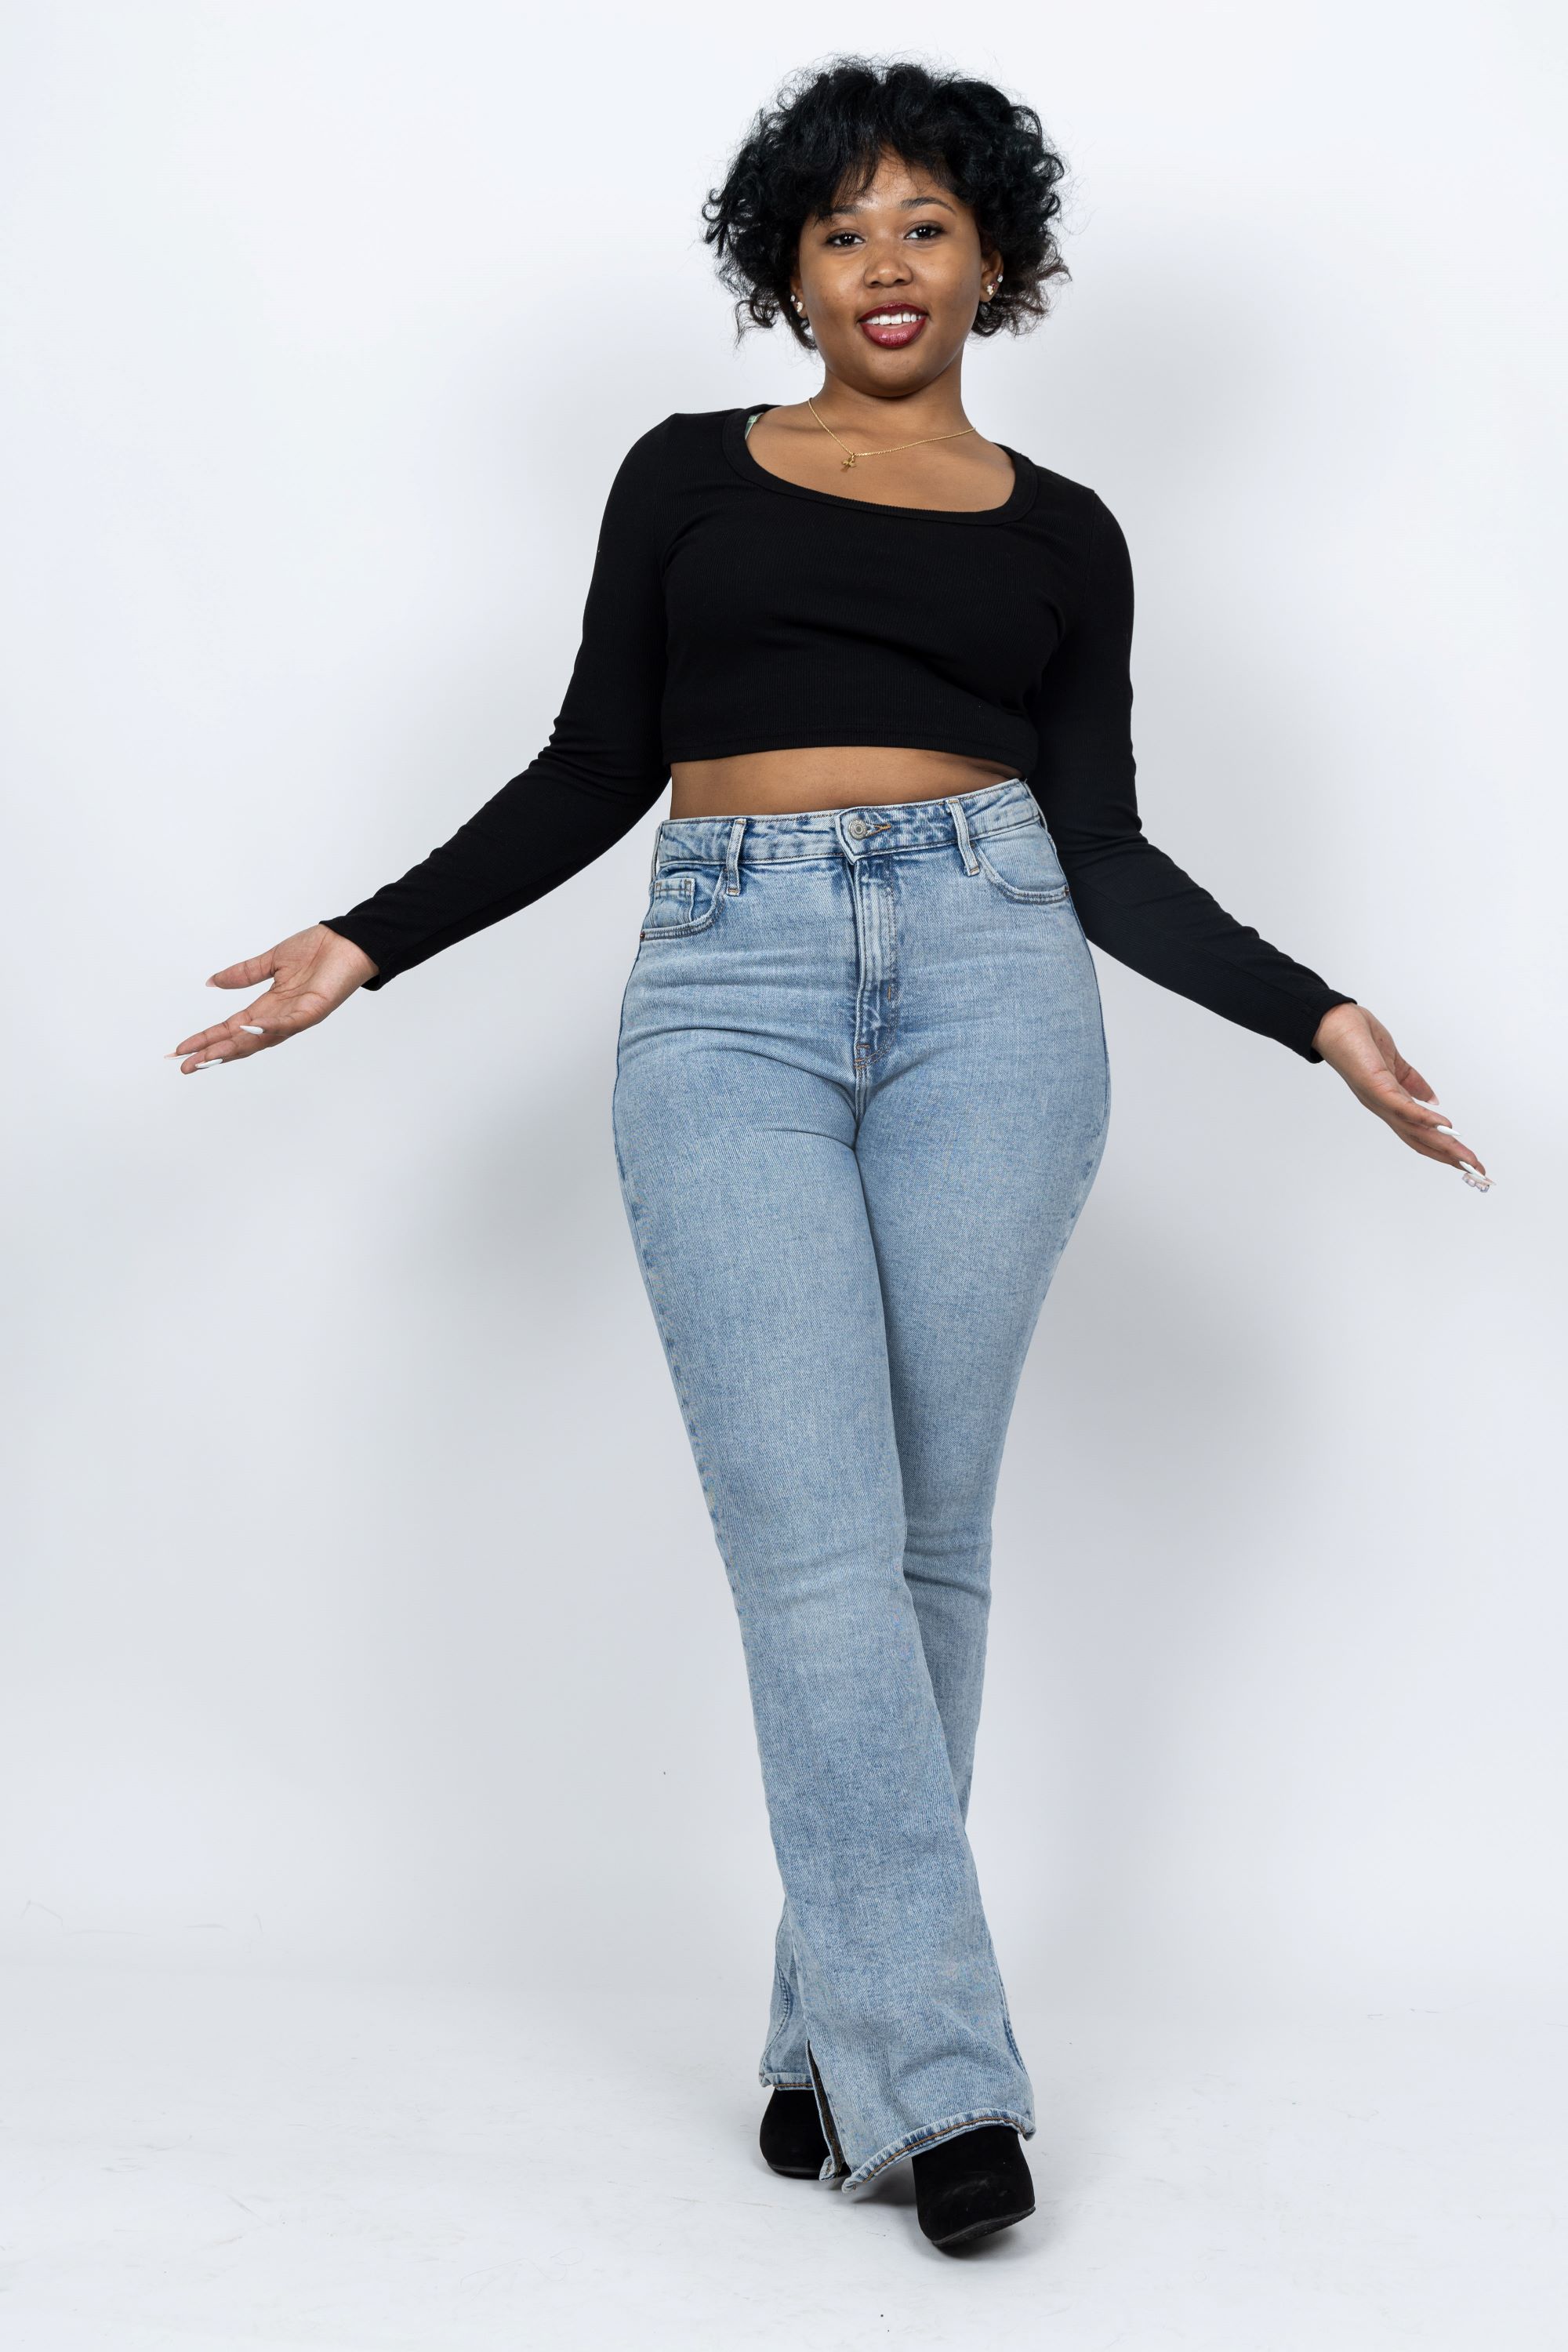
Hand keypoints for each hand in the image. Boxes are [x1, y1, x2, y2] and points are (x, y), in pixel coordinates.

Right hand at [167, 925, 378, 1071]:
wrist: (348, 942)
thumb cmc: (317, 952)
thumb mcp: (272, 962)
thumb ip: (243, 974)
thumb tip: (212, 982)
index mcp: (269, 1007)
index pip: (231, 1028)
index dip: (207, 1038)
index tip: (181, 1050)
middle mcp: (280, 1018)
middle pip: (240, 1041)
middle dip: (213, 1053)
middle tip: (186, 1066)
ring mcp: (297, 1017)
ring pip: (261, 1039)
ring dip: (234, 1047)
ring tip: (210, 1056)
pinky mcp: (314, 1010)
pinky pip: (289, 1023)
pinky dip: (269, 1028)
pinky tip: (249, 1030)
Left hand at [1311, 1002, 1489, 1185]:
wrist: (1334, 1023)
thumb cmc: (1360, 1042)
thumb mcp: (1395, 1066)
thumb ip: (1414, 1085)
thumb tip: (1435, 1102)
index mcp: (1391, 1105)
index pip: (1421, 1135)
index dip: (1446, 1151)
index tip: (1470, 1163)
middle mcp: (1385, 1109)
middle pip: (1422, 1141)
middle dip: (1451, 1158)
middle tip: (1479, 1173)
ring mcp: (1380, 1100)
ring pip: (1416, 1130)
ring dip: (1444, 1146)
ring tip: (1466, 1158)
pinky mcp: (1375, 1086)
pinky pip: (1402, 1106)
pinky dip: (1423, 1118)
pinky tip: (1444, 1125)